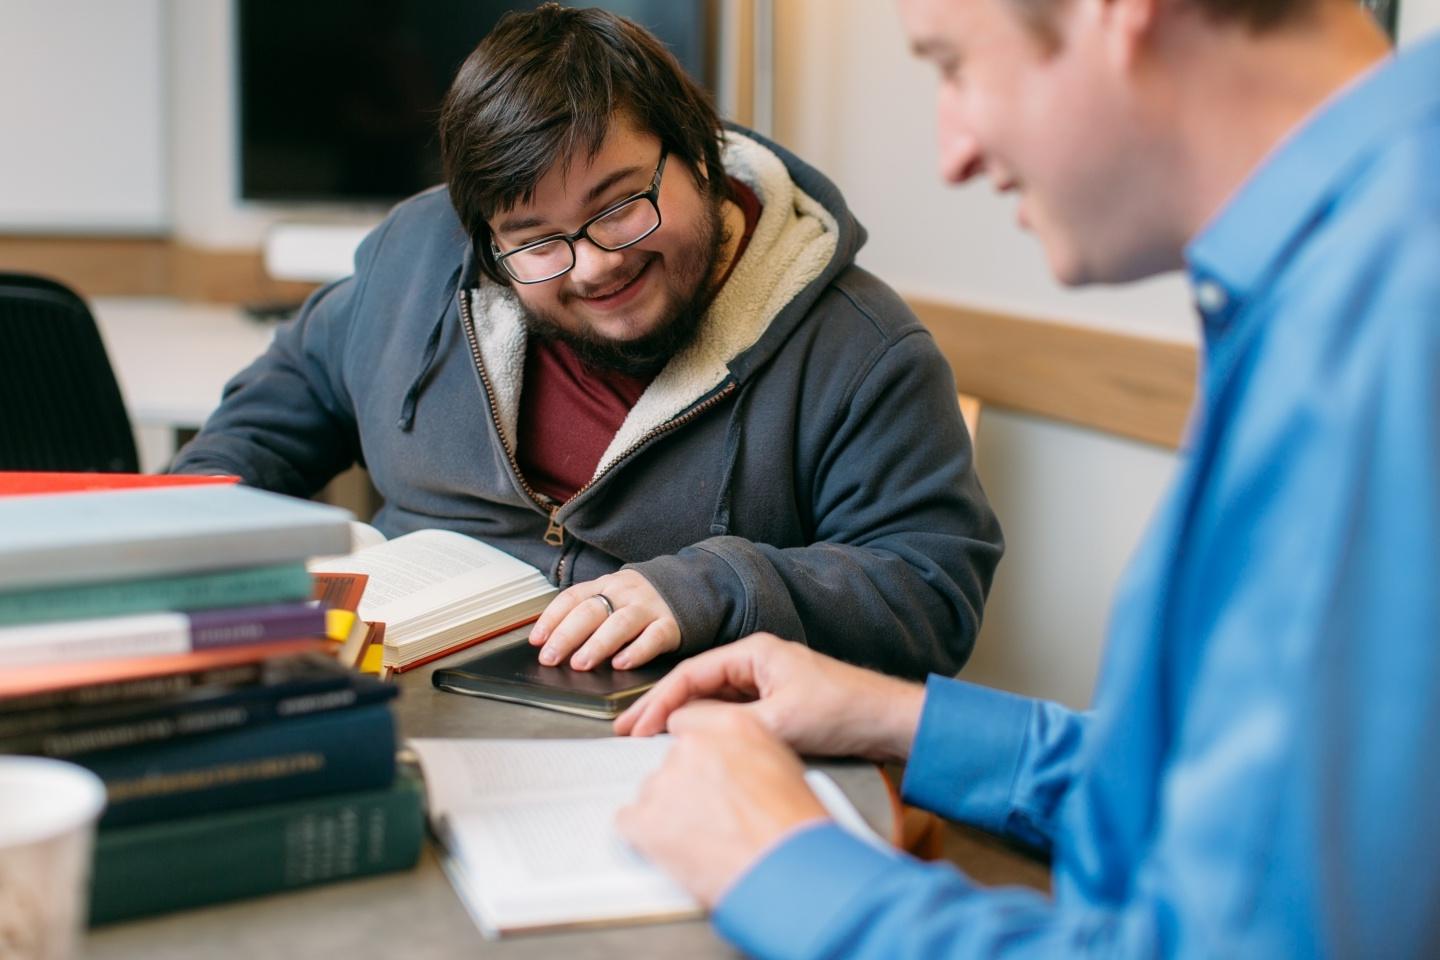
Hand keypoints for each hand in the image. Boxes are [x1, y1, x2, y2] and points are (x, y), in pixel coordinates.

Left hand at [528, 570, 679, 670]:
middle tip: (550, 657)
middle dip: (567, 635)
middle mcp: (625, 593)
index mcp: (606, 585)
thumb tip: (551, 643)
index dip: (552, 618)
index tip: (537, 640)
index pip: (573, 598)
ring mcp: (649, 607)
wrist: (691, 586)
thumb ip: (588, 614)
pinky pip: (654, 637)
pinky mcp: (671, 624)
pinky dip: (637, 651)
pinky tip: (622, 664)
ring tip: (580, 663)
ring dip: (597, 644)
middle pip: (591, 611)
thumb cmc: (642, 601)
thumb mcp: (613, 597)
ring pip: (620, 623)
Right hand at [615, 633, 926, 762]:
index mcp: (755, 653)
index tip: (635, 726)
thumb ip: (726, 723)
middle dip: (661, 710)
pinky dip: (708, 729)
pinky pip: (731, 715)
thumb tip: (679, 727)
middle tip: (626, 733)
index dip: (658, 701)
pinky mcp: (777, 706)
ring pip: (711, 702)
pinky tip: (693, 746)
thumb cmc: (843, 711)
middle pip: (697, 685)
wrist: (889, 722)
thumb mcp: (780, 720)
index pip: (691, 673)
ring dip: (683, 721)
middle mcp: (757, 663)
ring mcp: (766, 685)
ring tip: (650, 743)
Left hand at [616, 703, 828, 906]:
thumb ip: (746, 752)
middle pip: (672, 761)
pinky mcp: (645, 818)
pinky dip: (646, 837)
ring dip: (669, 813)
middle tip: (710, 815)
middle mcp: (693, 746)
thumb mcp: (782, 766)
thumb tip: (732, 763)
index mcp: (730, 727)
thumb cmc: (794, 827)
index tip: (703, 774)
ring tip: (701, 839)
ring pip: (653, 792)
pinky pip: (630, 822)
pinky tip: (675, 849)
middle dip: (686, 787)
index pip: (689, 724)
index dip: (698, 756)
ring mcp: (665, 781)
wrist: (785, 869)